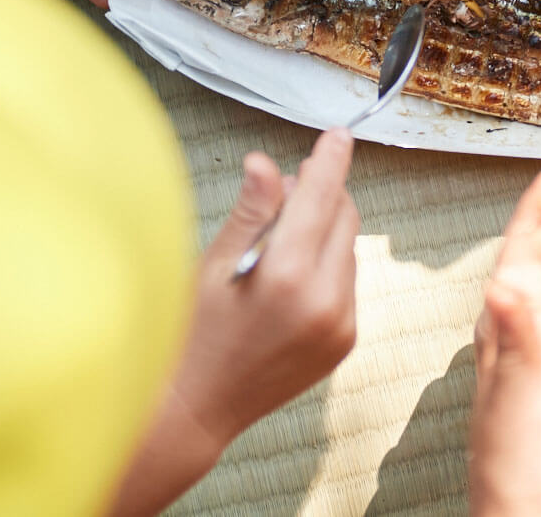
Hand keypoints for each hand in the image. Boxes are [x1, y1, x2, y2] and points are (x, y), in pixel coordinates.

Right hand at [170, 128, 358, 446]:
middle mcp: (325, 302)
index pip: (321, 198)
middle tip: (282, 194)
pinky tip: (288, 281)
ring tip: (275, 250)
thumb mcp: (213, 265)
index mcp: (287, 277)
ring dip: (323, 233)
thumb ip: (251, 211)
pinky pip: (348, 281)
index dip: (330, 160)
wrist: (197, 407)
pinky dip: (326, 266)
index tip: (338, 134)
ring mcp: (341, 325)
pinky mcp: (346, 341)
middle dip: (321, 195)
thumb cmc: (192, 333)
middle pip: (344, 218)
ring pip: (348, 248)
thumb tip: (267, 163)